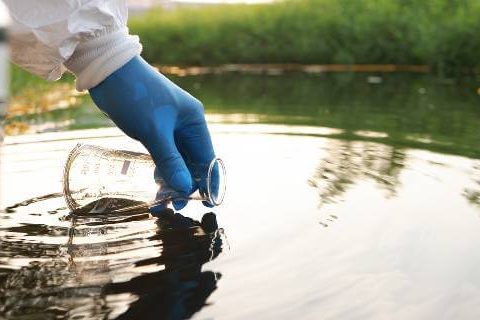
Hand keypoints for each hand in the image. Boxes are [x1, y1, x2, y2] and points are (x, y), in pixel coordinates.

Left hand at [89, 56, 214, 212]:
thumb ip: (170, 160)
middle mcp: (186, 125)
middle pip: (193, 161)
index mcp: (194, 121)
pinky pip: (163, 154)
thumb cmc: (135, 96)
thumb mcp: (154, 131)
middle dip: (186, 183)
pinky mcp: (154, 129)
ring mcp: (170, 127)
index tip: (207, 203)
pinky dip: (161, 169)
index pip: (208, 157)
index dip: (208, 181)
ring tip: (162, 200)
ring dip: (172, 178)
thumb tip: (185, 188)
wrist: (108, 71)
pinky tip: (154, 183)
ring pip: (177, 160)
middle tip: (175, 205)